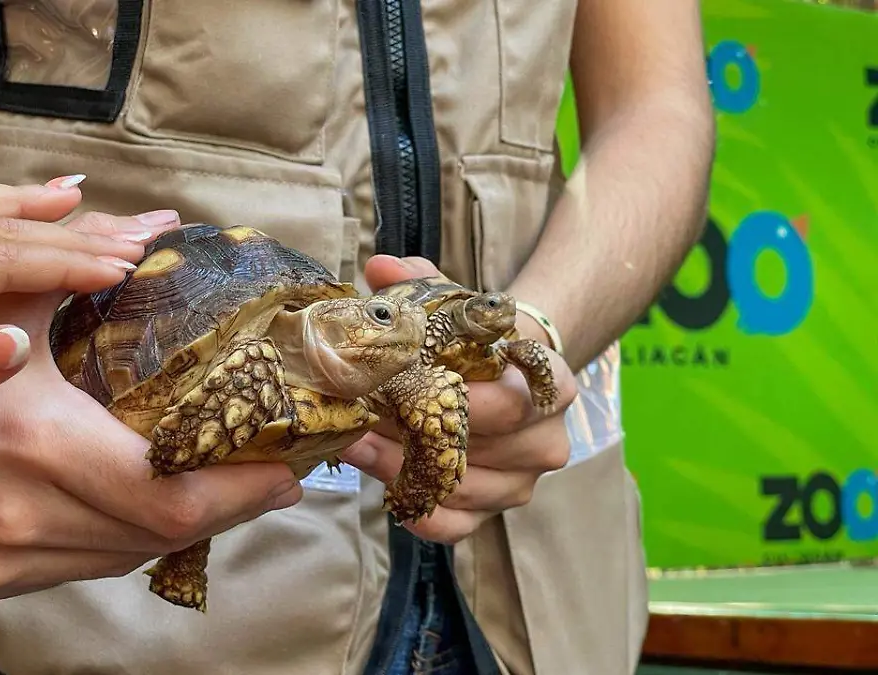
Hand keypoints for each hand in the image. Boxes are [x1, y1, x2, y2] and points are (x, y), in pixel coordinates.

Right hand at [0, 194, 303, 603]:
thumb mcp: (2, 296)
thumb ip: (87, 263)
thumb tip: (162, 226)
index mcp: (33, 446)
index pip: (170, 498)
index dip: (242, 489)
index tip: (289, 466)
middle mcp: (18, 518)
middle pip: (161, 536)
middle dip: (229, 508)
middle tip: (272, 475)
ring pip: (126, 558)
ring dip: (181, 524)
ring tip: (224, 485)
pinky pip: (85, 566)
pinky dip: (127, 536)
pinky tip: (150, 503)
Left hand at [342, 256, 576, 543]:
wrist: (503, 375)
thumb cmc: (476, 341)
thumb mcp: (456, 305)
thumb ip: (421, 283)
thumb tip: (382, 268)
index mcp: (549, 382)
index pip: (514, 398)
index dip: (457, 393)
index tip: (405, 379)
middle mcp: (546, 438)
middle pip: (483, 447)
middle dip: (416, 429)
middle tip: (361, 411)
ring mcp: (522, 481)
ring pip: (462, 488)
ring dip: (401, 466)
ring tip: (354, 440)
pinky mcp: (493, 513)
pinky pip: (455, 527)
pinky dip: (415, 510)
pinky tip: (380, 481)